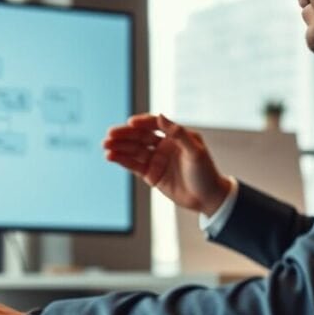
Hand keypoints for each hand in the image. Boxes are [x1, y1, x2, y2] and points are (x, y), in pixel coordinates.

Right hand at [103, 113, 231, 215]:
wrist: (208, 198)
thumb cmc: (206, 173)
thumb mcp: (195, 151)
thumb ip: (177, 133)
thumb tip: (160, 115)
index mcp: (175, 136)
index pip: (154, 124)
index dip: (142, 123)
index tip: (130, 123)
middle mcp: (163, 145)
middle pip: (140, 137)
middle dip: (124, 135)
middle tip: (110, 135)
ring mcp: (156, 160)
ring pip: (134, 151)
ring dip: (119, 147)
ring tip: (106, 146)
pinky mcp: (150, 174)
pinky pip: (133, 165)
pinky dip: (122, 160)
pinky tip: (111, 156)